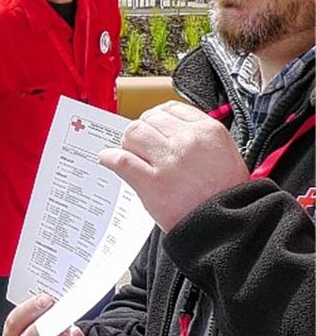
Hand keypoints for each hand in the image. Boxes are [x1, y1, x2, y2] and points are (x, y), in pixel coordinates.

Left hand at [99, 101, 249, 231]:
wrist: (227, 226)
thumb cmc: (226, 194)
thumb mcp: (225, 154)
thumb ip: (198, 137)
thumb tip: (168, 127)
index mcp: (208, 131)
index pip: (170, 109)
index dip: (157, 118)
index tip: (152, 127)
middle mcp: (188, 142)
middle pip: (149, 119)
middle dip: (142, 131)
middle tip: (141, 146)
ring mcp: (169, 162)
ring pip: (133, 134)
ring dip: (128, 143)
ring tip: (132, 155)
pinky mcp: (153, 183)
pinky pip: (122, 161)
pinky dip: (110, 158)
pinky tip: (108, 159)